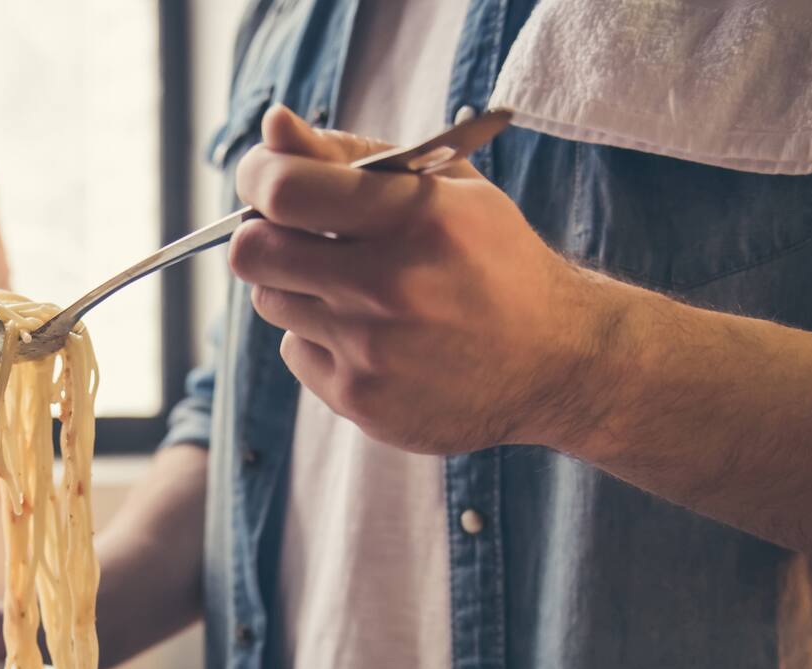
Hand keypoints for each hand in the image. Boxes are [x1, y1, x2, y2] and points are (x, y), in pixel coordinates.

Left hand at [229, 105, 618, 454]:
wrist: (557, 362)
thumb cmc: (495, 262)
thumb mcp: (445, 188)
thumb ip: (353, 154)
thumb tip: (273, 126)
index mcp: (414, 218)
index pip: (284, 191)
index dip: (257, 178)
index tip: (263, 178)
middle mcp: (388, 285)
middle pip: (254, 253)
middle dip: (263, 236)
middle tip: (294, 236)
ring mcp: (371, 349)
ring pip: (270, 301)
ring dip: (296, 288)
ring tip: (354, 290)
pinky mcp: (360, 398)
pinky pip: (295, 352)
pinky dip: (321, 340)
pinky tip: (374, 338)